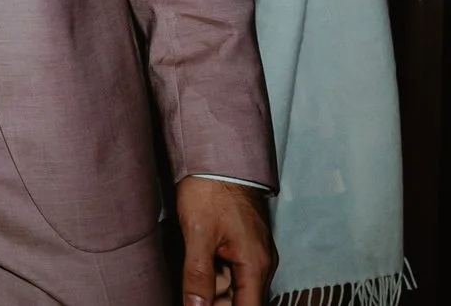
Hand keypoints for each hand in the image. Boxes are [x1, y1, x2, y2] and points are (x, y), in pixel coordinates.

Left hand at [176, 176, 272, 304]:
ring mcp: (252, 253)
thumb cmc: (210, 190)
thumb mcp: (197, 234)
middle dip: (214, 301)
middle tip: (190, 292)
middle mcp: (259, 263)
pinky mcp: (241, 244)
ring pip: (231, 285)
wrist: (215, 157)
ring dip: (210, 286)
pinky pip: (229, 269)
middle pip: (239, 300)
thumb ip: (198, 275)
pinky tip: (196, 261)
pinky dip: (212, 272)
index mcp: (255, 265)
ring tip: (193, 263)